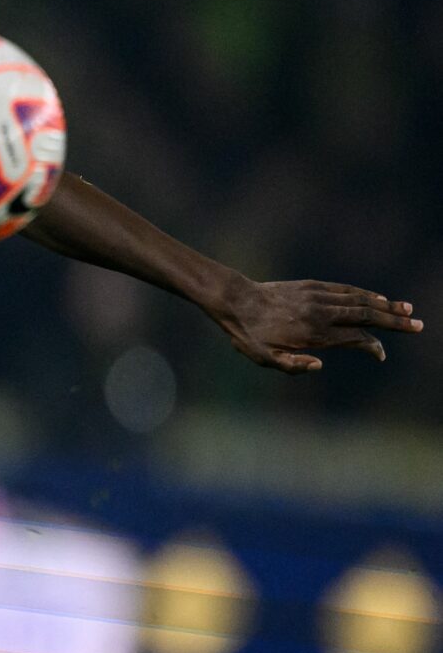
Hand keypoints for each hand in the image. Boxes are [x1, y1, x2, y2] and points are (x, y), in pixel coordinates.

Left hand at [211, 277, 422, 372]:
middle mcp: (321, 313)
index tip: (380, 354)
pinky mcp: (312, 286)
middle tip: (418, 325)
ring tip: (407, 310)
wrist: (235, 300)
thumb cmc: (249, 334)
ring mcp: (318, 296)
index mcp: (314, 334)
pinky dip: (365, 294)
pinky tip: (379, 298)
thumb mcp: (264, 359)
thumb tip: (320, 366)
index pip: (356, 339)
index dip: (372, 347)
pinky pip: (346, 289)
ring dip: (386, 306)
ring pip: (360, 300)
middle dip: (394, 322)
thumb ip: (293, 366)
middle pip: (367, 316)